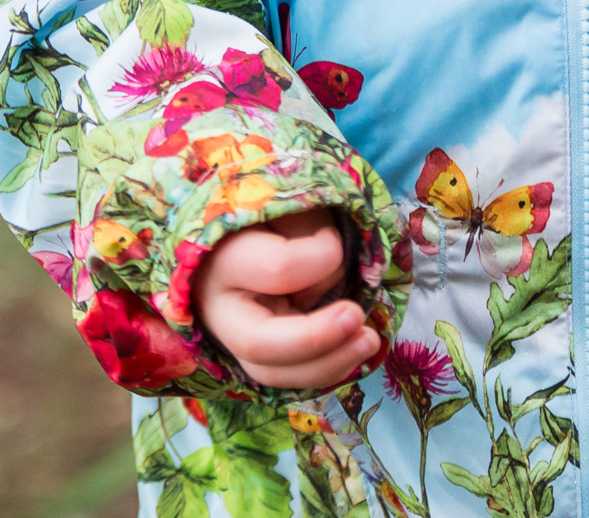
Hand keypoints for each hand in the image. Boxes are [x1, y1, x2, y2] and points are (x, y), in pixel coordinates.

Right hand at [195, 208, 382, 390]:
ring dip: (329, 364)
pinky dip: (327, 370)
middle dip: (316, 338)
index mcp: (221, 260)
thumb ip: (307, 228)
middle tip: (358, 316)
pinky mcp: (259, 359)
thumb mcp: (285, 208)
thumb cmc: (268, 219)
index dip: (323, 256)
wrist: (240, 239)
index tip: (336, 239)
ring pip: (273, 374)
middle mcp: (219, 309)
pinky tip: (354, 351)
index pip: (279, 268)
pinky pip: (290, 379)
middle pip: (258, 344)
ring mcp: (235, 342)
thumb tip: (335, 265)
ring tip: (369, 340)